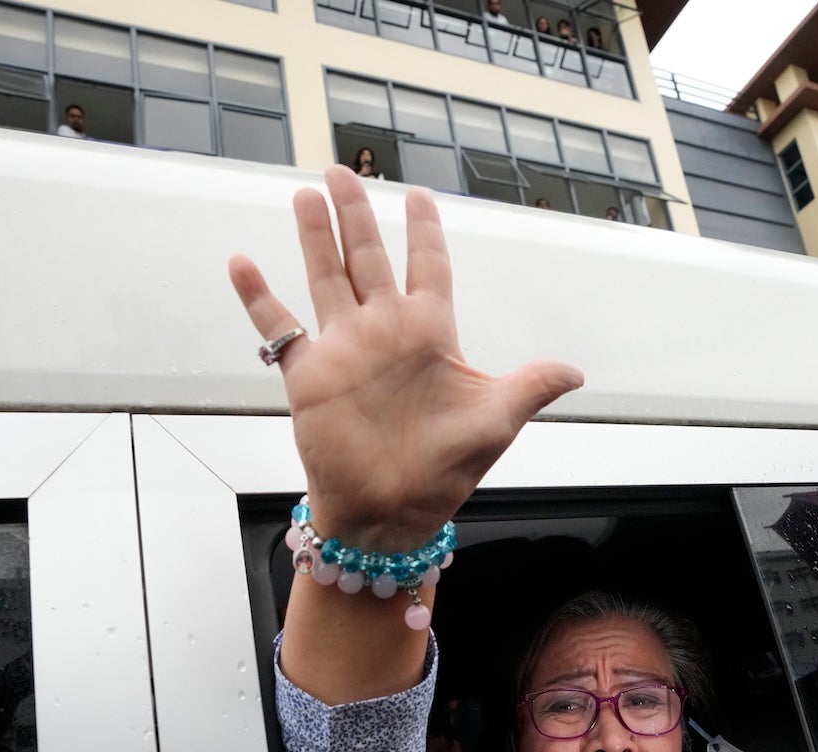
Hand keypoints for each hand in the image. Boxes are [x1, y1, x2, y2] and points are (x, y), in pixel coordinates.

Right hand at [228, 167, 581, 547]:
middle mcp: (384, 333)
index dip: (423, 231)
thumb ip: (529, 386)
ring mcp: (344, 351)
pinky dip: (259, 299)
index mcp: (430, 334)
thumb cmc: (443, 472)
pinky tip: (242, 263)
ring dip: (314, 238)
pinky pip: (280, 330)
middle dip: (356, 214)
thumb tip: (575, 372)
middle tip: (341, 170)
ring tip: (304, 195)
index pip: (429, 266)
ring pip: (326, 279)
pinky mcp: (310, 377)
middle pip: (367, 257)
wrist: (391, 514)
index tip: (417, 195)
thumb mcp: (494, 422)